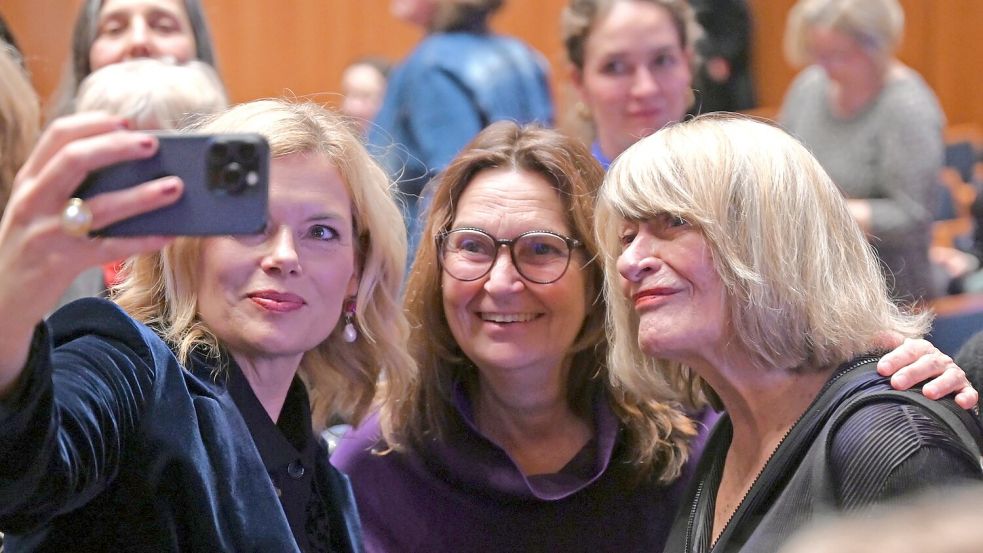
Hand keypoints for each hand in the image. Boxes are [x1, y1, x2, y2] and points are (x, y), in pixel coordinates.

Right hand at [0, 112, 182, 389]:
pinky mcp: (63, 263)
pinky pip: (111, 249)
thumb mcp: (38, 206)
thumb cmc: (32, 244)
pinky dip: (143, 240)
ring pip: (99, 206)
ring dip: (142, 195)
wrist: (2, 297)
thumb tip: (128, 166)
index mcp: (30, 180)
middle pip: (75, 160)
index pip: (57, 136)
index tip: (127, 122)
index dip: (94, 123)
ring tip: (175, 187)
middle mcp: (34, 200)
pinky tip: (168, 234)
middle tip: (153, 144)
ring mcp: (47, 232)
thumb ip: (68, 184)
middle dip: (116, 147)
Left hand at [877, 337, 978, 409]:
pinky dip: (967, 397)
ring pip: (950, 377)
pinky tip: (960, 402)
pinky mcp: (966, 389)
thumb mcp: (899, 352)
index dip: (895, 359)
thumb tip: (873, 334)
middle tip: (896, 383)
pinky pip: (970, 392)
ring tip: (928, 394)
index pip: (908, 350)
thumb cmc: (911, 364)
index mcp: (921, 349)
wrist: (938, 373)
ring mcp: (954, 374)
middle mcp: (939, 360)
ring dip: (940, 385)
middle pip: (927, 364)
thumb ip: (887, 343)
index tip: (881, 369)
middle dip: (911, 373)